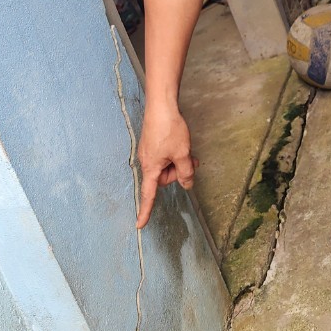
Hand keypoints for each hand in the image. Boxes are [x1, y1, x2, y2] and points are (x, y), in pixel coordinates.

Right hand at [136, 104, 199, 228]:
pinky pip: (163, 157)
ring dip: (177, 162)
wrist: (161, 105)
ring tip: (187, 149)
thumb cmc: (169, 129)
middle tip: (190, 160)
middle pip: (163, 179)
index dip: (145, 210)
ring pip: (165, 166)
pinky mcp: (151, 144)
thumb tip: (187, 184)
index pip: (148, 195)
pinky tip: (181, 144)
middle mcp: (146, 161)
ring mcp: (148, 152)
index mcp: (151, 167)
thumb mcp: (182, 153)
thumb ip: (186, 172)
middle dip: (177, 173)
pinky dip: (174, 154)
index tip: (140, 224)